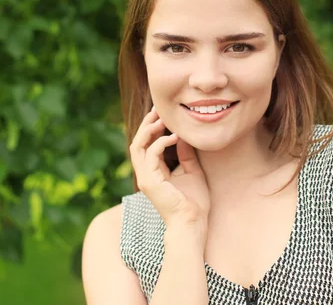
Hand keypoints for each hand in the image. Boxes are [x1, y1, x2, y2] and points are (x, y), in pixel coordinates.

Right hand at [129, 107, 209, 230]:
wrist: (193, 222)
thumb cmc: (194, 202)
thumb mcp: (192, 171)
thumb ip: (186, 155)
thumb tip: (183, 136)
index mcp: (154, 172)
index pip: (146, 145)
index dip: (152, 128)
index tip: (163, 114)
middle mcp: (145, 174)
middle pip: (138, 143)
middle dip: (146, 124)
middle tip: (158, 109)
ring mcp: (145, 178)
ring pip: (138, 146)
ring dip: (149, 130)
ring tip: (162, 118)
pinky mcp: (150, 181)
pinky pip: (151, 154)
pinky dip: (161, 142)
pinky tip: (175, 136)